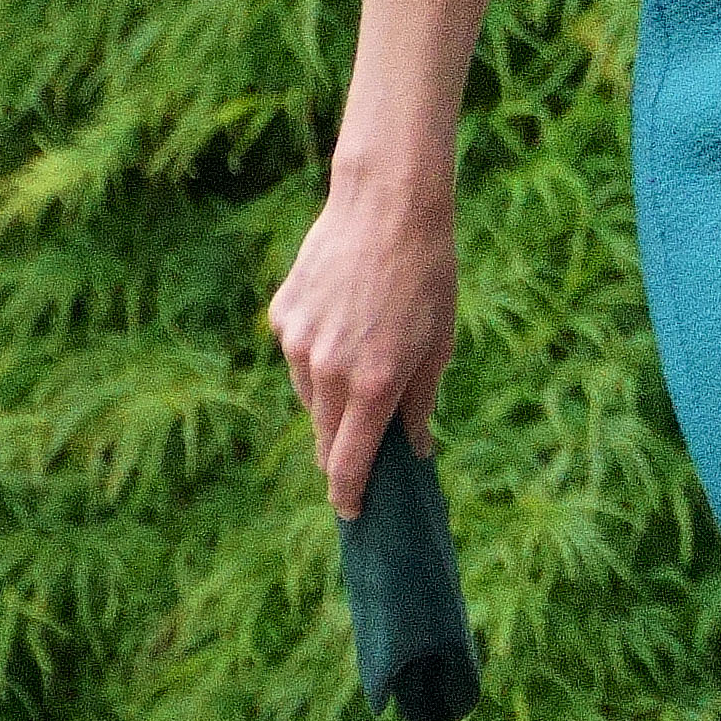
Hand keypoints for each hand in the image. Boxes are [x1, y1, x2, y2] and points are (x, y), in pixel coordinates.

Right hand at [267, 166, 457, 518]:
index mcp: (375, 384)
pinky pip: (297, 356)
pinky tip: (343, 321)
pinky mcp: (282, 317)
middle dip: (342, 451)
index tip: (352, 514)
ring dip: (331, 399)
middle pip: (324, 437)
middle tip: (364, 449)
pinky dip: (316, 356)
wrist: (387, 206)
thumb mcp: (439, 344)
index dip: (349, 496)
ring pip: (309, 396)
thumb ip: (420, 404)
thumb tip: (414, 450)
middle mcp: (329, 370)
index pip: (348, 463)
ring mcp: (298, 343)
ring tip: (365, 356)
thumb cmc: (427, 276)